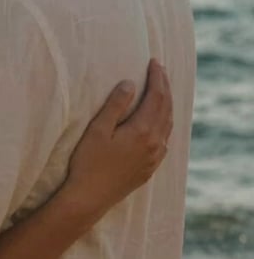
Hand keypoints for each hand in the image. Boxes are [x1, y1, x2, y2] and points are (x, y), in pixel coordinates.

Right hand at [65, 59, 172, 211]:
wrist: (90, 197)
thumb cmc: (88, 162)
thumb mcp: (98, 130)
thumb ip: (116, 105)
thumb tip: (130, 83)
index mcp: (143, 131)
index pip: (156, 97)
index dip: (157, 77)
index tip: (154, 61)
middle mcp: (155, 144)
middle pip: (167, 108)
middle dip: (165, 86)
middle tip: (160, 68)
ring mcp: (155, 157)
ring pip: (169, 124)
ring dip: (168, 103)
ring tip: (163, 89)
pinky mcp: (150, 167)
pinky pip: (165, 138)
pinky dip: (166, 122)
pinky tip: (160, 121)